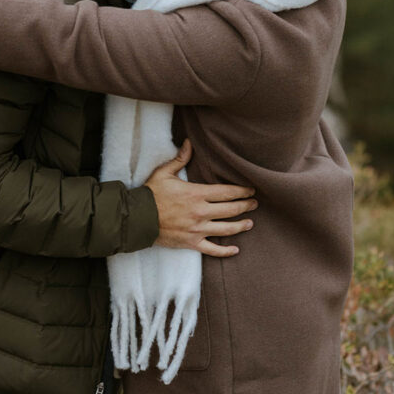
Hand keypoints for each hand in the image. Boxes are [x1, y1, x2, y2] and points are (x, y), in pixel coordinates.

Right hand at [145, 140, 256, 256]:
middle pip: (230, 210)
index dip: (241, 191)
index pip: (226, 192)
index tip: (251, 190)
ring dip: (240, 226)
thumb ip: (180, 158)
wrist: (138, 218)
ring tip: (250, 223)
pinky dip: (225, 251)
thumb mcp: (164, 172)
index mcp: (196, 194)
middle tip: (255, 204)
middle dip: (245, 206)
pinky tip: (235, 249)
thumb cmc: (151, 194)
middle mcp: (200, 212)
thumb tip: (188, 142)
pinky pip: (212, 249)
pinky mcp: (192, 243)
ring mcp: (197, 229)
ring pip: (226, 229)